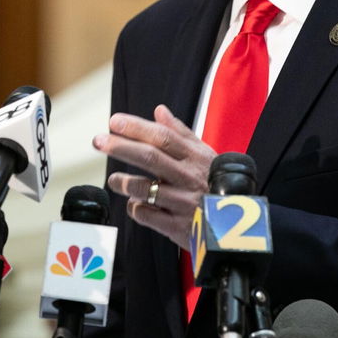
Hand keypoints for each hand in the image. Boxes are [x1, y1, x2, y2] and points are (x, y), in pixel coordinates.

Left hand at [92, 104, 216, 249]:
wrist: (238, 225)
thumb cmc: (215, 184)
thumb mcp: (205, 155)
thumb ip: (180, 133)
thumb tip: (159, 110)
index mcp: (195, 157)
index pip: (163, 137)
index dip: (137, 127)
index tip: (114, 121)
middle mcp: (189, 178)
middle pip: (150, 158)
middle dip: (121, 147)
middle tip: (98, 141)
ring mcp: (183, 203)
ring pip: (144, 188)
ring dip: (123, 182)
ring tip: (114, 179)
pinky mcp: (177, 227)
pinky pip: (146, 215)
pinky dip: (134, 207)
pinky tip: (134, 203)